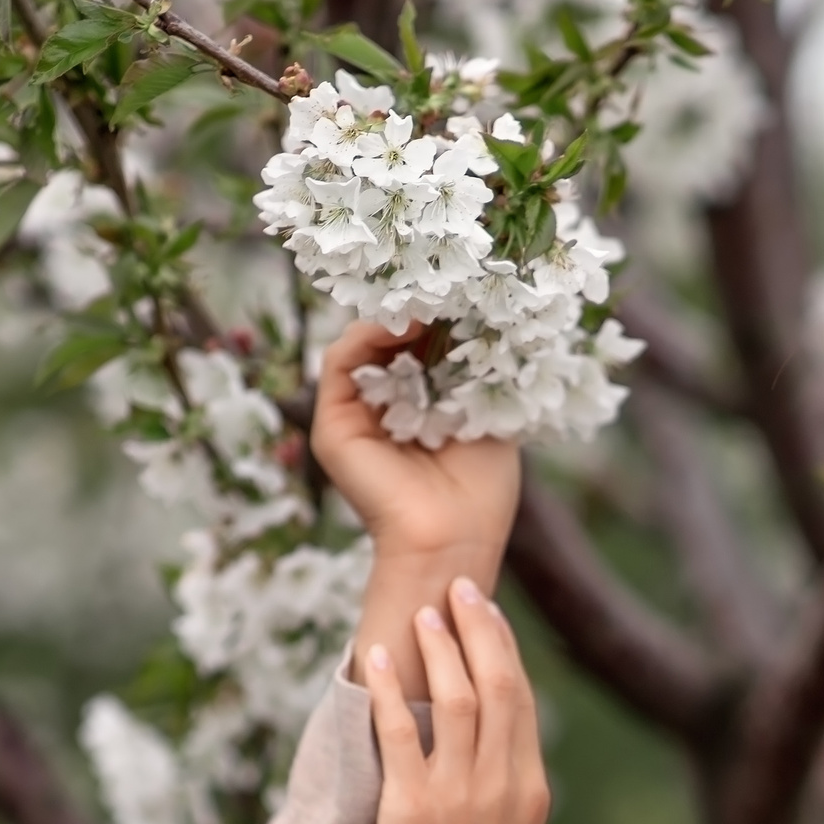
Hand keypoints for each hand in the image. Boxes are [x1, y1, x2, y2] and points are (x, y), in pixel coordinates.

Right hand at [319, 321, 523, 701]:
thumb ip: (479, 371)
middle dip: (417, 309)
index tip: (468, 293)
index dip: (439, 316)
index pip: (418, 346)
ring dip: (394, 316)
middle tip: (448, 285)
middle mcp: (381, 410)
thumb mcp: (490, 415)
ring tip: (429, 302)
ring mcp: (354, 416)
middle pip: (387, 340)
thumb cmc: (482, 491)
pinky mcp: (333, 425)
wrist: (454, 538)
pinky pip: (341, 362)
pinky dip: (368, 335)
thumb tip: (480, 315)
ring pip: (362, 346)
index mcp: (417, 409)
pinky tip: (404, 324)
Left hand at [359, 575, 549, 823]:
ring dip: (439, 647)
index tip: (485, 613)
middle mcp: (502, 786)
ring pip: (458, 699)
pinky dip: (393, 689)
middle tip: (458, 586)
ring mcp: (459, 797)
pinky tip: (381, 657)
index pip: (523, 701)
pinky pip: (403, 734)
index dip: (504, 649)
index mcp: (530, 792)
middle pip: (498, 685)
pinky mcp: (412, 811)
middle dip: (478, 628)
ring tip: (421, 609)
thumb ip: (506, 795)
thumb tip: (494, 750)